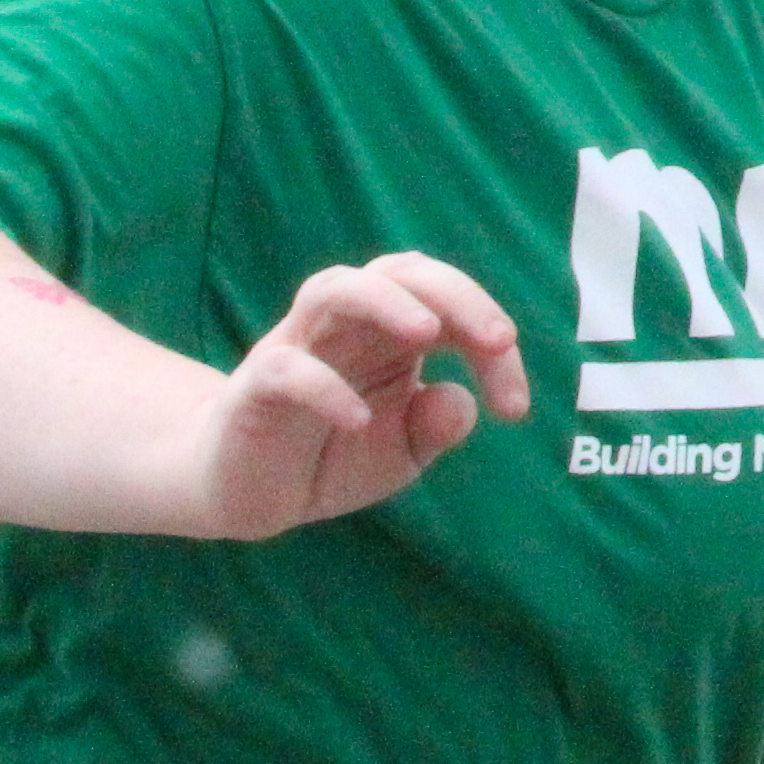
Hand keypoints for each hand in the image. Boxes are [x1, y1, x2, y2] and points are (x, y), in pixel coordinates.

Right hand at [183, 254, 529, 540]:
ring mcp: (298, 346)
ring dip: (387, 301)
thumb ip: (436, 427)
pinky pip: (287, 368)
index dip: (491, 344)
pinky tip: (359, 420)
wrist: (247, 492)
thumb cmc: (334, 455)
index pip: (451, 307)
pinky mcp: (256, 385)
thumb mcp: (402, 452)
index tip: (515, 408)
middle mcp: (348, 325)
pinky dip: (325, 387)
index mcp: (392, 331)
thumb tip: (462, 402)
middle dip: (456, 295)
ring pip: (335, 288)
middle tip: (499, 339)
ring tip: (428, 333)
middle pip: (400, 271)